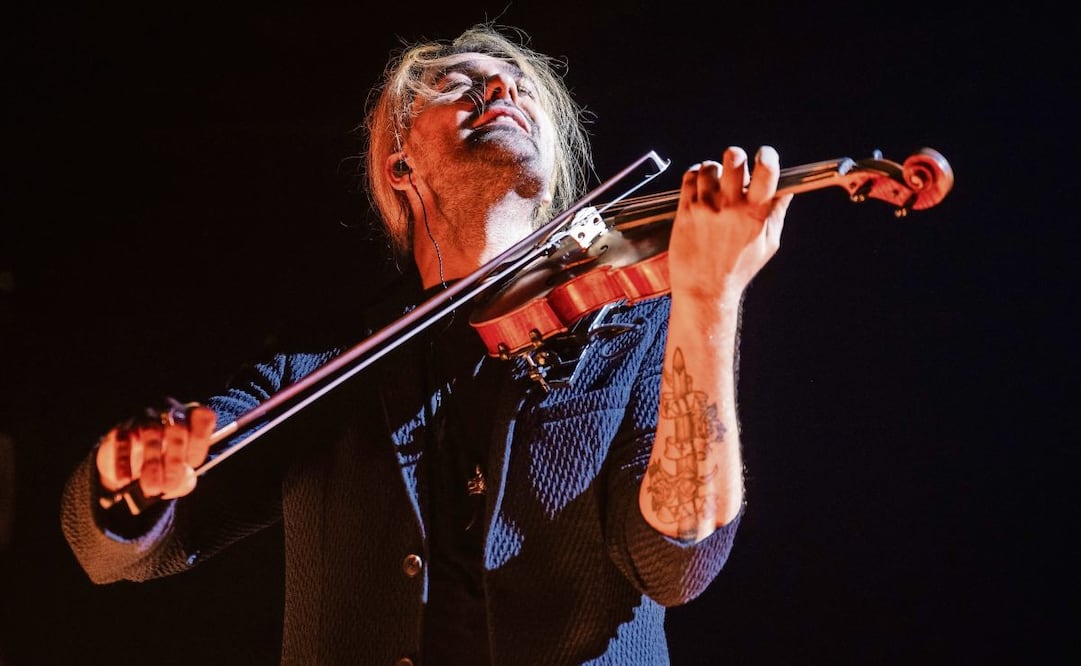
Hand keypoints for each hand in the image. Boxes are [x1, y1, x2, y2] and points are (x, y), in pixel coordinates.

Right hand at [95, 400, 215, 500]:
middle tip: (170, 485)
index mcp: (192, 418)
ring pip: (151, 434)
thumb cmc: (166, 466)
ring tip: (152, 488)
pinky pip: (122, 442)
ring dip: (152, 463)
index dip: (200, 442)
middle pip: (177, 428)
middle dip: (175, 459)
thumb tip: (177, 483)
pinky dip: (123, 463)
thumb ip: (185, 479)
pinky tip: (125, 481)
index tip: (194, 464)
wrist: (130, 468)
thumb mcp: (181, 474)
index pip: (203, 418)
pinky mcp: (120, 430)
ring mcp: (144, 419)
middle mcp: (170, 413)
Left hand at [667, 146, 792, 304]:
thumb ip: (776, 214)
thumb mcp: (768, 245)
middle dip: (737, 156)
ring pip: (709, 167)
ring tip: (716, 183)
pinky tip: (700, 187)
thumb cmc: (737, 270)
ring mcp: (705, 207)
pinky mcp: (685, 211)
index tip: (764, 155)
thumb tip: (786, 191)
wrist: (705, 291)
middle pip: (734, 159)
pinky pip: (689, 178)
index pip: (766, 171)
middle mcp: (729, 207)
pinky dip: (695, 177)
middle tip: (736, 166)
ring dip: (714, 170)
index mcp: (754, 214)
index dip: (767, 156)